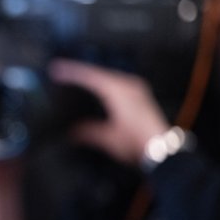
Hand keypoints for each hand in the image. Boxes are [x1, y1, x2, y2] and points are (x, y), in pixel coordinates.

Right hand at [48, 59, 170, 165]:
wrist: (162, 151)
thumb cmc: (137, 142)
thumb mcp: (106, 138)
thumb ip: (87, 132)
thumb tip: (73, 132)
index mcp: (117, 91)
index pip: (89, 75)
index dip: (71, 72)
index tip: (57, 68)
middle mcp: (128, 86)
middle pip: (99, 73)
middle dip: (80, 72)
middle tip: (63, 70)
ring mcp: (136, 89)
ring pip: (109, 77)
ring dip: (92, 77)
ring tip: (77, 78)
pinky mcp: (141, 96)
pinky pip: (117, 83)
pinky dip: (104, 84)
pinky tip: (98, 89)